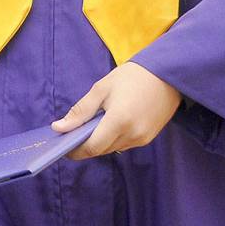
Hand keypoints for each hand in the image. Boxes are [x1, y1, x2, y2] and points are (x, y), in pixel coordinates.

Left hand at [51, 61, 181, 158]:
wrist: (165, 75)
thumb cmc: (130, 77)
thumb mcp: (101, 89)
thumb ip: (80, 111)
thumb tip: (59, 128)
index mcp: (118, 121)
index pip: (92, 147)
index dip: (76, 150)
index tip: (62, 146)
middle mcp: (132, 135)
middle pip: (102, 149)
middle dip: (85, 145)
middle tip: (71, 133)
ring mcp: (142, 139)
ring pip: (112, 148)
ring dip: (99, 141)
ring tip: (88, 125)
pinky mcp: (148, 139)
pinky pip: (124, 144)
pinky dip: (112, 138)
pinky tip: (107, 124)